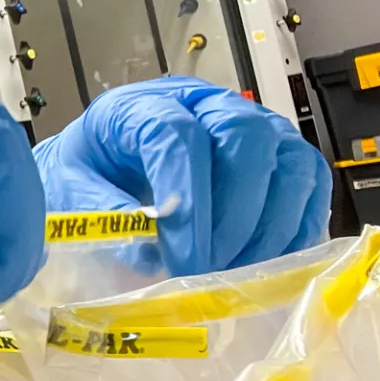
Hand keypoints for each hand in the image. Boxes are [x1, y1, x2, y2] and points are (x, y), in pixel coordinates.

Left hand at [33, 76, 329, 275]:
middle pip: (246, 136)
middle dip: (234, 214)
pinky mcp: (279, 156)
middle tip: (211, 270)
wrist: (100, 169)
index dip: (186, 199)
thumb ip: (103, 216)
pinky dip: (296, 229)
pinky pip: (310, 185)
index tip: (183, 259)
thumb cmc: (86, 178)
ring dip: (270, 227)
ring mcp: (250, 126)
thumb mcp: (68, 193)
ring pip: (289, 161)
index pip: (176, 135)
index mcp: (139, 107)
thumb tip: (150, 253)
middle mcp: (203, 104)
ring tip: (236, 275)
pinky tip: (266, 266)